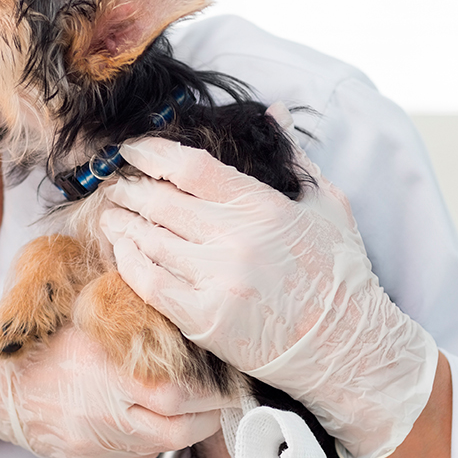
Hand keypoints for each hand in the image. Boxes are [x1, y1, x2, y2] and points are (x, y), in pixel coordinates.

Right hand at [0, 312, 227, 457]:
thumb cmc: (38, 345)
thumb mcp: (83, 314)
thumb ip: (129, 314)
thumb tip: (181, 306)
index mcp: (106, 372)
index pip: (178, 392)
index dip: (211, 389)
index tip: (226, 377)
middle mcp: (103, 414)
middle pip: (179, 429)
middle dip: (208, 415)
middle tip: (220, 397)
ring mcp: (97, 444)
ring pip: (162, 447)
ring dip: (183, 428)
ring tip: (190, 406)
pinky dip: (151, 439)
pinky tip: (147, 418)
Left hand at [99, 137, 437, 457]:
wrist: (347, 345)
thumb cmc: (339, 274)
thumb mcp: (328, 204)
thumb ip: (294, 157)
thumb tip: (273, 112)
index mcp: (262, 206)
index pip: (191, 167)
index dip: (153, 153)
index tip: (132, 150)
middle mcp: (235, 240)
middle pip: (161, 201)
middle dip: (130, 189)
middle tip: (117, 186)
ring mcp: (217, 281)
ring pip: (149, 240)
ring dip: (122, 224)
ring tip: (110, 215)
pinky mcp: (204, 319)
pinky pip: (149, 283)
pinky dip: (128, 262)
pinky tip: (122, 251)